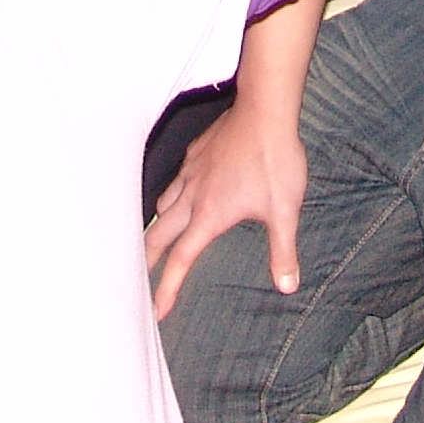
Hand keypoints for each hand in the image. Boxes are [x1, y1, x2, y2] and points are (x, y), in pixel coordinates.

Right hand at [145, 96, 308, 319]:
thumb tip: (287, 286)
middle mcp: (192, 196)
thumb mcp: (285, 210)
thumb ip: (283, 251)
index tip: (157, 311)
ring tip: (158, 240)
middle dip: (146, 260)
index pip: (181, 260)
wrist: (265, 111)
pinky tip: (182, 194)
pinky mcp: (195, 153)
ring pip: (162, 204)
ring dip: (157, 226)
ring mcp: (190, 172)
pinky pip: (175, 180)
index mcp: (209, 215)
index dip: (167, 288)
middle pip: (158, 234)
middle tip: (137, 279)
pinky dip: (171, 195)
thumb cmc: (275, 160)